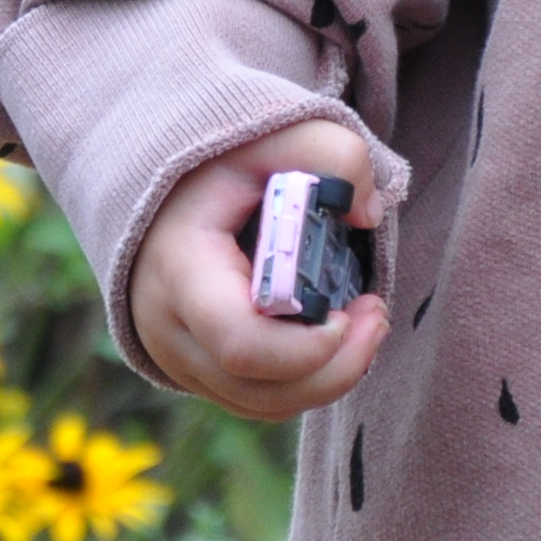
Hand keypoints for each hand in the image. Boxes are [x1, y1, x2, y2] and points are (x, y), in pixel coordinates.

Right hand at [134, 119, 388, 421]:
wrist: (163, 184)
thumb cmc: (221, 160)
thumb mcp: (275, 136)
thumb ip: (334, 155)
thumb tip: (368, 214)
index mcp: (180, 268)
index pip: (239, 341)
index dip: (305, 346)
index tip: (351, 309)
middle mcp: (169, 327)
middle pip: (257, 388)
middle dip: (335, 366)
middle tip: (376, 316)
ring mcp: (179, 357)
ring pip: (263, 404)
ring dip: (327, 378)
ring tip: (364, 322)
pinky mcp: (198, 370)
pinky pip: (259, 400)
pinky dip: (306, 381)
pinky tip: (334, 337)